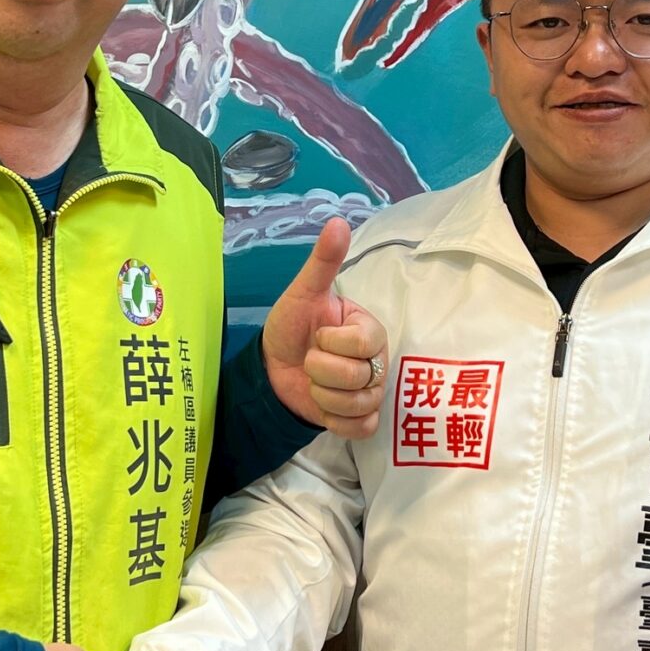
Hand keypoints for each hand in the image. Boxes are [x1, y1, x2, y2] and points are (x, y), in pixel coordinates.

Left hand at [262, 218, 390, 438]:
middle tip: (310, 361)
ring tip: (314, 383)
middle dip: (321, 371)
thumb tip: (338, 222)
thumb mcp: (303, 293)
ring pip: (359, 404)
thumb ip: (322, 262)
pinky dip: (335, 421)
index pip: (363, 342)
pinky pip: (361, 428)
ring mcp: (372, 392)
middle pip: (359, 377)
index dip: (332, 343)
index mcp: (368, 329)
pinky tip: (322, 406)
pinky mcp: (363, 420)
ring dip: (324, 396)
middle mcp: (377, 361)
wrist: (272, 369)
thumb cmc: (291, 328)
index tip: (318, 336)